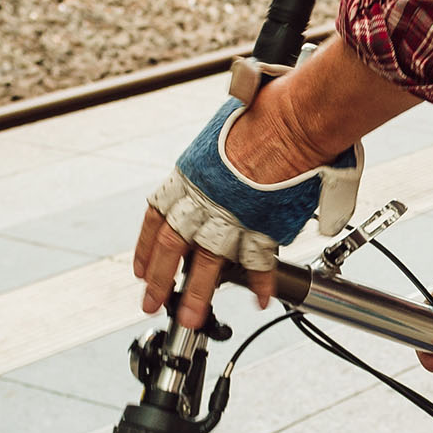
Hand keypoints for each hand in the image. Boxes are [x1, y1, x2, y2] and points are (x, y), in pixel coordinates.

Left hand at [135, 87, 361, 328]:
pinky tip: (261, 299)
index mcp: (188, 177)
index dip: (146, 247)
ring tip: (192, 318)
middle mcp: (203, 200)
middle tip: (150, 305)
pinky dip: (260, 283)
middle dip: (159, 282)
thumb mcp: (222, 133)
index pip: (156, 218)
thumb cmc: (262, 114)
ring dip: (199, 295)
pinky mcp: (263, 228)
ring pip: (207, 264)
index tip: (140, 269)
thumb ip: (218, 160)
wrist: (292, 120)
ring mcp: (232, 217)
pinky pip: (258, 263)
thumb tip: (222, 166)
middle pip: (172, 248)